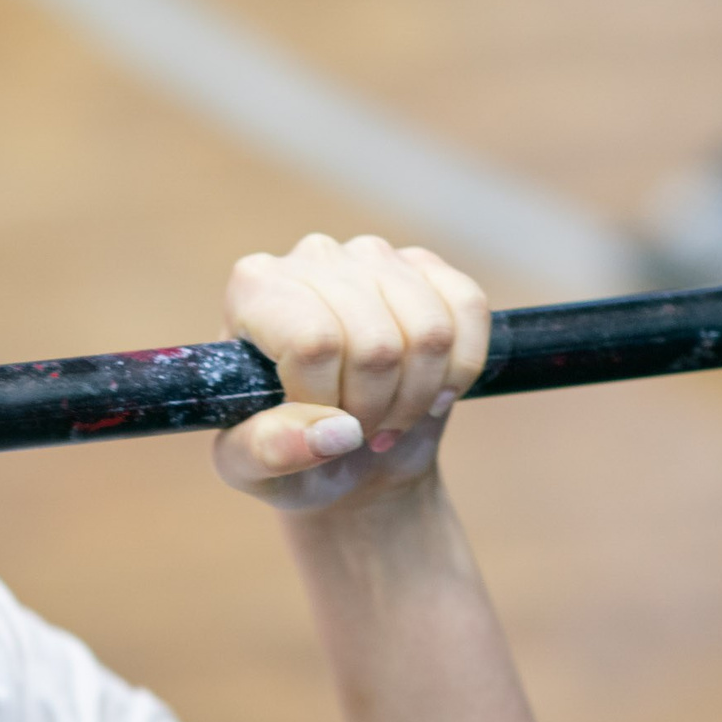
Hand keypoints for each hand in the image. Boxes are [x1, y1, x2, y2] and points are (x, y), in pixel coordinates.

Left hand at [214, 235, 490, 514]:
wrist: (342, 452)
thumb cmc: (283, 450)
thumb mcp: (252, 466)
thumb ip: (271, 451)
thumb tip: (336, 433)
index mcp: (253, 289)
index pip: (314, 344)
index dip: (328, 401)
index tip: (319, 424)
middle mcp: (311, 257)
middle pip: (375, 345)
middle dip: (375, 409)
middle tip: (357, 429)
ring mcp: (373, 255)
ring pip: (430, 333)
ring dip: (418, 395)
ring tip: (387, 416)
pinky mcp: (426, 267)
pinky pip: (469, 309)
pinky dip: (460, 368)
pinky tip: (431, 392)